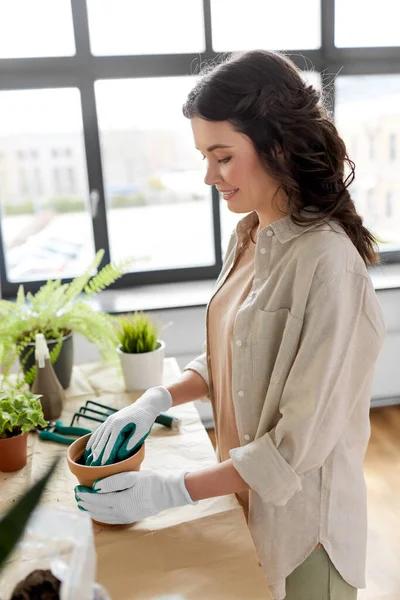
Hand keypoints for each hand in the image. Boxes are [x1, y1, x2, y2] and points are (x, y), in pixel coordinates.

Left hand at [75, 469, 197, 523]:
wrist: (168, 493)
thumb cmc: (151, 481)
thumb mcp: (132, 477)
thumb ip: (113, 482)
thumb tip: (95, 487)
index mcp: (119, 502)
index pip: (96, 500)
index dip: (85, 495)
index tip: (77, 489)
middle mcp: (120, 513)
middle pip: (97, 509)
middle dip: (85, 503)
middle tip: (76, 495)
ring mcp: (125, 517)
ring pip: (102, 516)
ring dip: (91, 510)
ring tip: (83, 504)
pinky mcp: (130, 518)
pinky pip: (110, 519)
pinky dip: (100, 515)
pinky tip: (98, 511)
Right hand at [84, 386, 172, 465]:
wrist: (145, 406)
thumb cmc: (145, 420)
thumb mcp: (142, 432)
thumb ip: (131, 444)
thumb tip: (120, 456)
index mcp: (119, 425)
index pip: (110, 444)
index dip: (106, 456)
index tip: (102, 467)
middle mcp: (110, 422)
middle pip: (101, 442)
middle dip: (97, 456)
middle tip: (93, 468)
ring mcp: (108, 421)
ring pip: (97, 437)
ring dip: (92, 450)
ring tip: (89, 462)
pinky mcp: (108, 421)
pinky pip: (97, 433)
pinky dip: (92, 442)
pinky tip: (89, 450)